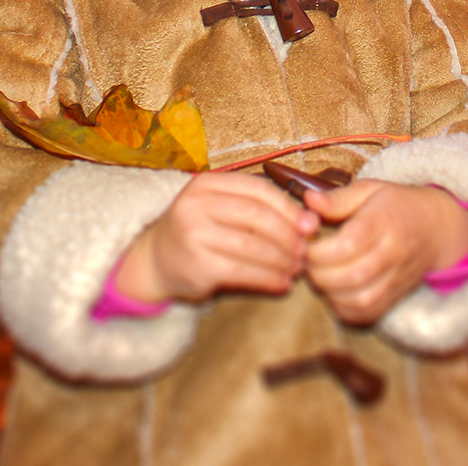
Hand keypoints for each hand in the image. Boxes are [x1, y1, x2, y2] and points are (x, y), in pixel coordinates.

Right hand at [111, 172, 318, 304]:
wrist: (156, 260)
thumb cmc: (200, 231)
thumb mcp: (220, 207)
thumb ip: (258, 207)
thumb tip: (310, 220)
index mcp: (207, 183)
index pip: (258, 189)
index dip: (289, 208)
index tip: (311, 225)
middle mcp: (196, 204)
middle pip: (257, 216)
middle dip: (288, 235)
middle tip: (306, 250)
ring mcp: (193, 234)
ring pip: (252, 246)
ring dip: (281, 259)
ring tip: (297, 268)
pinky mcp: (197, 265)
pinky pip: (242, 272)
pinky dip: (268, 278)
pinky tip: (282, 283)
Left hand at [303, 181, 467, 325]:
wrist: (437, 228)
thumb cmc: (397, 205)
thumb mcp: (370, 190)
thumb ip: (338, 198)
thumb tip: (308, 201)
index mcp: (383, 221)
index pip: (348, 245)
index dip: (319, 251)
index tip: (306, 245)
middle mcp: (393, 252)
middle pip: (352, 275)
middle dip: (319, 274)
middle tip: (306, 263)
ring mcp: (397, 277)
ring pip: (361, 299)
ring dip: (330, 293)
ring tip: (319, 277)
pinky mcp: (396, 295)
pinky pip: (368, 313)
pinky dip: (345, 309)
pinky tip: (334, 293)